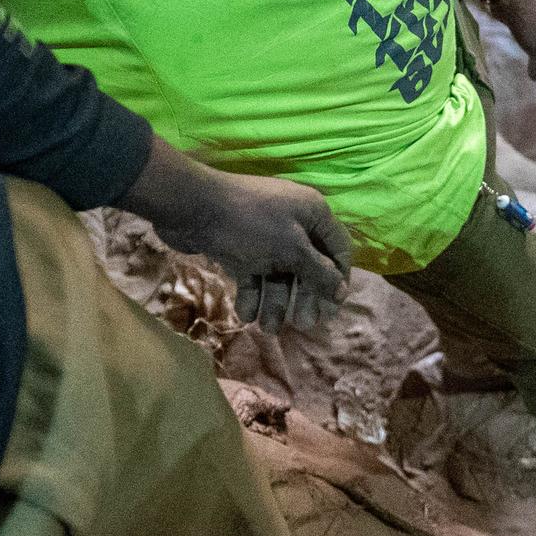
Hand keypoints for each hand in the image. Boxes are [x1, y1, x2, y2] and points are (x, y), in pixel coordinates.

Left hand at [116, 141, 352, 333]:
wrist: (193, 208)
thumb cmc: (252, 225)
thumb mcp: (292, 250)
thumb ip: (319, 273)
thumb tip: (342, 293)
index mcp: (314, 214)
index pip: (339, 250)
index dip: (338, 280)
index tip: (330, 309)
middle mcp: (294, 223)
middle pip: (309, 266)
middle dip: (305, 296)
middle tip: (301, 324)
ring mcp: (266, 235)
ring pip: (279, 274)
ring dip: (275, 301)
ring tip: (266, 327)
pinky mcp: (240, 246)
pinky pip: (254, 273)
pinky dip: (252, 294)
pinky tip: (246, 315)